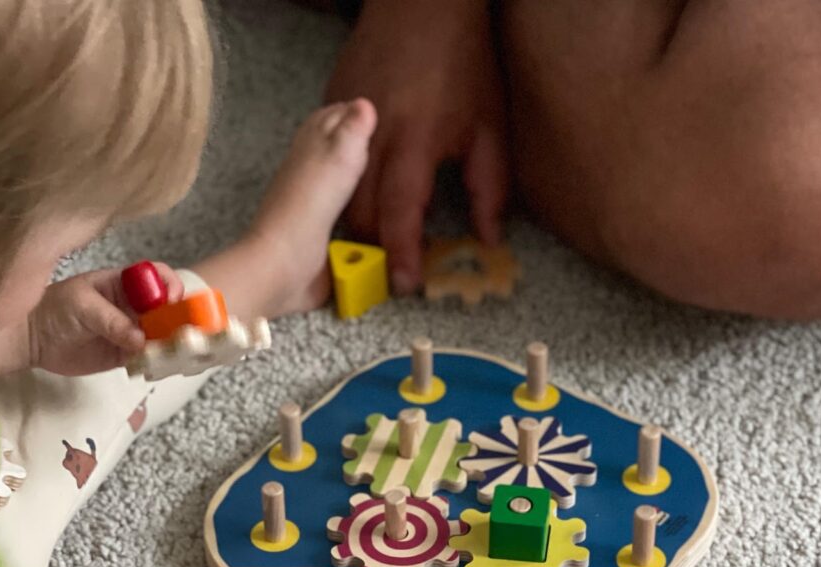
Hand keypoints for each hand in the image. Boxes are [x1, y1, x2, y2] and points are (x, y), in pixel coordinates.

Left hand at [28, 264, 183, 375]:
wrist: (31, 339)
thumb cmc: (53, 310)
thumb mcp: (81, 306)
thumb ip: (112, 320)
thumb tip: (140, 340)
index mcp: (124, 284)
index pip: (158, 277)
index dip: (170, 286)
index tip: (172, 303)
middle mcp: (133, 306)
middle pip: (167, 308)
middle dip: (179, 320)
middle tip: (180, 335)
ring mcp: (132, 331)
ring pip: (162, 335)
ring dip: (171, 344)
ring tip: (171, 354)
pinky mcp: (126, 354)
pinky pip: (149, 357)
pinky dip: (157, 362)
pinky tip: (159, 366)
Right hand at [325, 0, 508, 293]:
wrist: (421, 2)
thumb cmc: (465, 65)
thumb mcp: (490, 128)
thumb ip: (490, 189)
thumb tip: (489, 240)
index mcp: (415, 140)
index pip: (401, 211)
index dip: (402, 253)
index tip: (406, 284)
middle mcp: (373, 135)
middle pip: (360, 211)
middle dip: (374, 248)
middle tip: (393, 269)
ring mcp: (344, 121)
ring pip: (338, 193)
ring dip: (358, 223)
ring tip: (380, 240)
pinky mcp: (329, 109)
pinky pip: (330, 164)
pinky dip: (343, 189)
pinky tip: (363, 197)